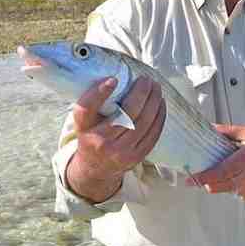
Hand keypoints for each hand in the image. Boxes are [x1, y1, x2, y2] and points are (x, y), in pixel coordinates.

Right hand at [68, 76, 165, 194]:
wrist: (95, 168)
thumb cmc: (91, 134)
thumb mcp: (83, 120)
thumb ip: (93, 100)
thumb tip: (116, 77)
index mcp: (84, 129)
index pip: (87, 110)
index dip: (99, 93)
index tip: (113, 79)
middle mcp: (100, 143)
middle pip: (126, 115)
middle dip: (140, 94)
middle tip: (146, 79)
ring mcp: (120, 153)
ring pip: (143, 123)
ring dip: (153, 102)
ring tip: (156, 88)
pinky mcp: (136, 157)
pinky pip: (153, 134)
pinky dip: (159, 116)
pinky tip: (160, 104)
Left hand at [185, 124, 244, 198]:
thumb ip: (229, 132)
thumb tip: (211, 128)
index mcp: (242, 163)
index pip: (215, 175)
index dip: (199, 178)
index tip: (187, 178)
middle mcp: (244, 180)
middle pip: (215, 186)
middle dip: (205, 180)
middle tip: (197, 171)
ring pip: (224, 189)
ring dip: (217, 182)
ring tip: (218, 168)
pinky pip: (235, 191)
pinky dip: (230, 184)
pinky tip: (234, 172)